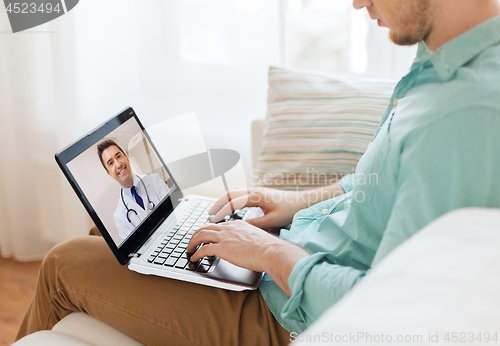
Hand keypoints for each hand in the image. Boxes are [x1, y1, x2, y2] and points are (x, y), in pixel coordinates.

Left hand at [186, 220, 309, 295]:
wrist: (271, 251)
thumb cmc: (268, 248)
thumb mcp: (255, 237)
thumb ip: (246, 238)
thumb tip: (244, 245)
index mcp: (237, 224)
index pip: (218, 225)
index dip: (208, 230)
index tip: (205, 236)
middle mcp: (229, 228)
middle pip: (205, 227)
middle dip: (196, 234)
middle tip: (192, 241)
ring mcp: (225, 237)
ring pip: (201, 236)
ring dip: (192, 243)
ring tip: (189, 249)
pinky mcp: (222, 248)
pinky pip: (203, 250)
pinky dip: (196, 254)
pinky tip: (194, 258)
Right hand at [209, 187, 309, 228]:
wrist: (303, 202)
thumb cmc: (289, 211)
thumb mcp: (271, 221)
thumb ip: (255, 224)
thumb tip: (239, 227)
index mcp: (256, 196)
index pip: (233, 202)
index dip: (221, 211)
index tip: (213, 219)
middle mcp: (254, 190)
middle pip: (230, 193)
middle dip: (218, 203)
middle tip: (209, 213)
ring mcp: (257, 190)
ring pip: (235, 191)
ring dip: (224, 199)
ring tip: (217, 210)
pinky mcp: (260, 193)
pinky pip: (241, 193)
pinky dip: (232, 198)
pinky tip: (231, 206)